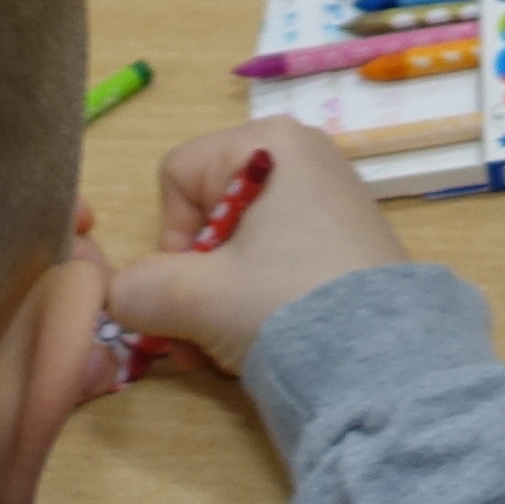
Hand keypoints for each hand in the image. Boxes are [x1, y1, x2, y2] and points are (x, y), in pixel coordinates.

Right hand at [104, 123, 410, 375]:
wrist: (383, 360)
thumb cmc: (284, 303)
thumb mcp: (195, 298)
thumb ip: (138, 290)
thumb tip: (121, 297)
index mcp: (269, 143)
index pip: (178, 177)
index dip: (169, 238)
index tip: (191, 286)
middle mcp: (303, 158)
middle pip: (208, 215)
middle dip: (191, 283)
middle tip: (196, 337)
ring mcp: (329, 201)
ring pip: (238, 249)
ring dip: (216, 303)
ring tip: (227, 350)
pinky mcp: (346, 244)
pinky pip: (277, 263)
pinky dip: (256, 302)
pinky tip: (262, 343)